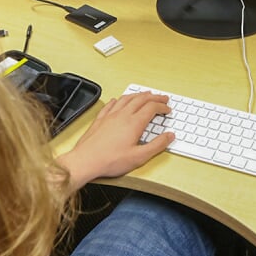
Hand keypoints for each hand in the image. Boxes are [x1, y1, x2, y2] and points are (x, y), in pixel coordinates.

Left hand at [58, 92, 174, 186]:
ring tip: (145, 94)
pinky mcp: (100, 120)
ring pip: (126, 98)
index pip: (152, 108)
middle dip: (154, 97)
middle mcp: (122, 115)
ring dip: (138, 95)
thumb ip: (157, 145)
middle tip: (162, 97)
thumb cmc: (110, 161)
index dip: (162, 107)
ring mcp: (110, 116)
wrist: (86, 161)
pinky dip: (118, 100)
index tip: (167, 109)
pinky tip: (118, 100)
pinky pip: (111, 104)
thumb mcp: (139, 157)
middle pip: (141, 99)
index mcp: (134, 123)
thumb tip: (169, 136)